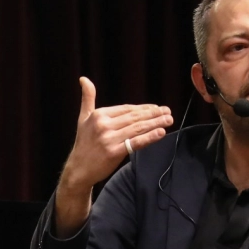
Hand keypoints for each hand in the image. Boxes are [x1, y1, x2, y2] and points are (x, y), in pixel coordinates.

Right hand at [54, 77, 172, 234]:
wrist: (79, 169)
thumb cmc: (84, 143)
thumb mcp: (83, 118)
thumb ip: (87, 98)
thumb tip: (84, 79)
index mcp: (99, 115)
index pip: (127, 109)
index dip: (143, 108)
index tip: (156, 107)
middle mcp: (104, 125)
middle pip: (134, 117)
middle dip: (153, 113)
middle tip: (168, 111)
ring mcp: (109, 139)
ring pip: (137, 128)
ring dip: (156, 123)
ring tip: (169, 119)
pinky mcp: (114, 152)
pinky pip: (135, 142)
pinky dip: (149, 137)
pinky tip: (161, 132)